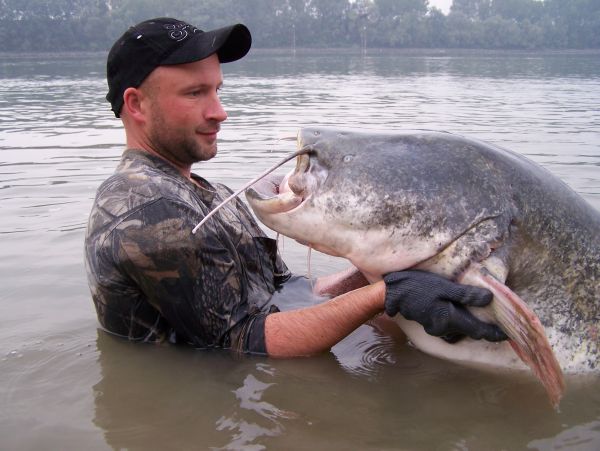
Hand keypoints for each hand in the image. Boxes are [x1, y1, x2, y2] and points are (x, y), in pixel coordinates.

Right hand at [383, 270, 506, 342]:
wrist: (390, 293)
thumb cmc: (416, 286)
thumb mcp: (443, 286)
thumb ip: (465, 294)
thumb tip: (489, 299)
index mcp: (450, 319)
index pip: (479, 331)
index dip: (495, 333)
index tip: (509, 334)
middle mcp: (444, 327)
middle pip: (470, 331)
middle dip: (483, 328)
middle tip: (496, 320)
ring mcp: (434, 327)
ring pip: (458, 328)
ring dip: (468, 323)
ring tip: (476, 312)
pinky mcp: (428, 322)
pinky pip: (448, 325)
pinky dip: (456, 319)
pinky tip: (454, 308)